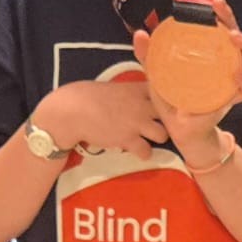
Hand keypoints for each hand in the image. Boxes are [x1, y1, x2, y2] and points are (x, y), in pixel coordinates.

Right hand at [35, 74, 167, 160]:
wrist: (72, 111)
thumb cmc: (87, 96)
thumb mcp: (113, 88)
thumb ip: (128, 92)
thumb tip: (133, 98)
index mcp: (136, 89)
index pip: (164, 92)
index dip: (167, 101)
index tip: (165, 106)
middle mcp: (141, 105)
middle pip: (168, 115)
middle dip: (166, 121)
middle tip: (158, 124)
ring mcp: (137, 123)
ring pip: (163, 134)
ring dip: (157, 138)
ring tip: (149, 138)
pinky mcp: (128, 140)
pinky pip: (146, 151)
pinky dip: (144, 153)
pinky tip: (138, 151)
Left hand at [132, 0, 241, 165]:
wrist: (181, 130)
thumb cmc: (173, 98)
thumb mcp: (157, 74)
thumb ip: (148, 55)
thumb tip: (139, 33)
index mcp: (208, 51)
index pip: (216, 23)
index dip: (216, 7)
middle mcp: (224, 61)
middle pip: (234, 33)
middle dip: (229, 16)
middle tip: (218, 5)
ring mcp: (231, 79)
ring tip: (234, 37)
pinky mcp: (232, 98)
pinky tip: (236, 76)